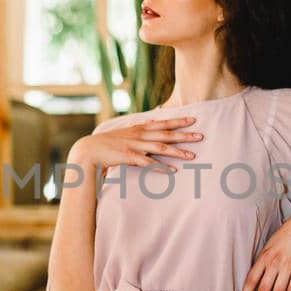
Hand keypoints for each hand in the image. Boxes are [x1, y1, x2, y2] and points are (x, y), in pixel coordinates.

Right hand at [71, 115, 202, 172]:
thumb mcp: (125, 132)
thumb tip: (151, 122)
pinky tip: (172, 171)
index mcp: (139, 128)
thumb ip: (139, 128)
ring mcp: (135, 146)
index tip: (193, 119)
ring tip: (192, 156)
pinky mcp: (129, 157)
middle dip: (184, 135)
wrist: (89, 150)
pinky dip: (161, 166)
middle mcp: (139, 135)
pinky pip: (148, 162)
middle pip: (166, 134)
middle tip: (201, 136)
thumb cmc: (108, 143)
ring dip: (177, 152)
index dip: (178, 120)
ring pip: (160, 148)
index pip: (162, 123)